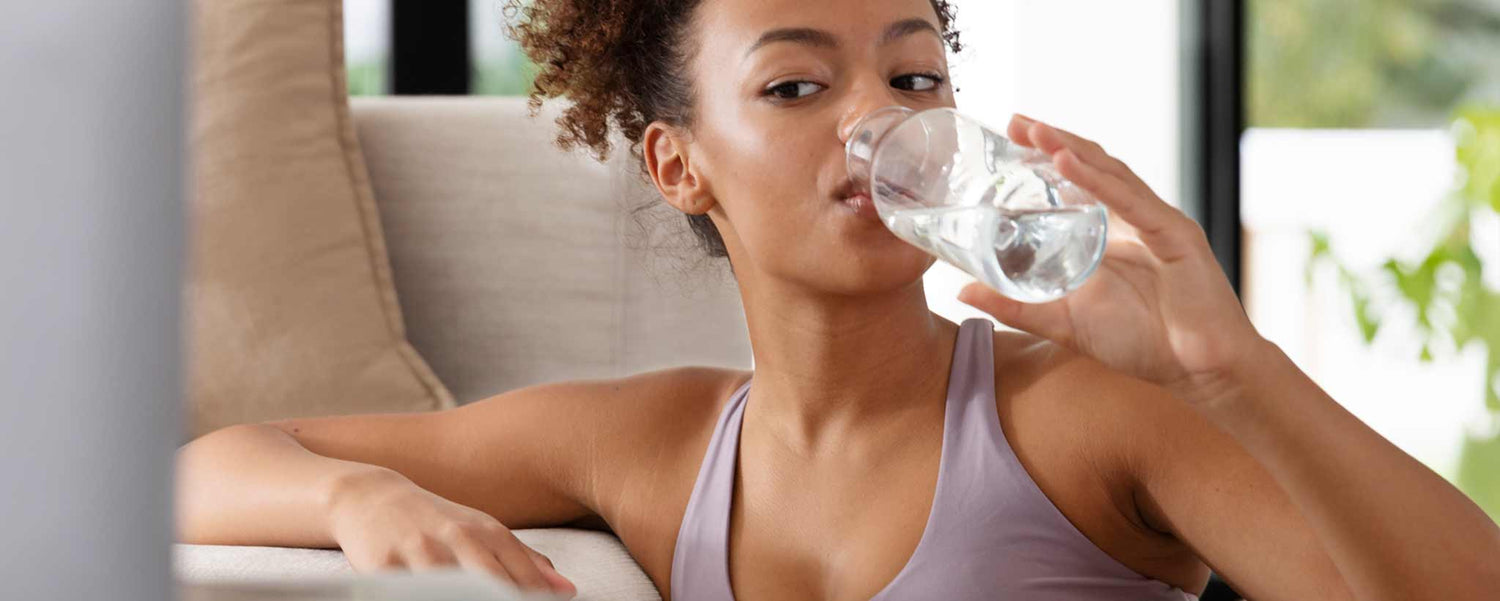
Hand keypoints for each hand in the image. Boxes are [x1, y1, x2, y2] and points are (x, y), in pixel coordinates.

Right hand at [326, 469, 576, 597]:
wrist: (372, 498)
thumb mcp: (484, 531)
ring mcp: (422, 554)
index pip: (524, 581)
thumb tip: (567, 590)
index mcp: (489, 534)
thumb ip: (525, 561)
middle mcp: (460, 540)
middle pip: (493, 587)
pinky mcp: (384, 568)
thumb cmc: (437, 521)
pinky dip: (422, 598)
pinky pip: (409, 595)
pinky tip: (430, 599)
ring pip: (453, 592)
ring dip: (468, 600)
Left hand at [958, 114, 1268, 405]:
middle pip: (1092, 165)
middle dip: (1053, 139)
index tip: (1010, 135)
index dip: (1046, 154)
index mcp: (1113, 232)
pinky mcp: (1176, 236)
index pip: (1077, 180)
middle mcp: (1135, 219)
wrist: (1200, 372)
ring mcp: (1157, 223)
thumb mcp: (1062, 322)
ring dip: (1069, 147)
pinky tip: (1067, 160)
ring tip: (1033, 129)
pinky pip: (1132, 200)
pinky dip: (1098, 179)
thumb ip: (1015, 306)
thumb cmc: (1142, 344)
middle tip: (1014, 120)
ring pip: (1110, 173)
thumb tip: (960, 291)